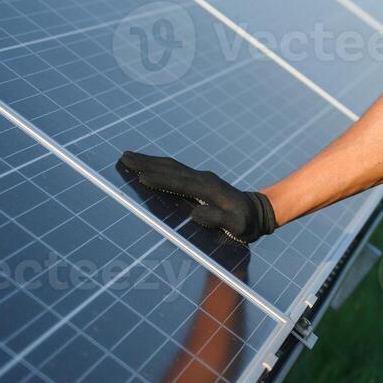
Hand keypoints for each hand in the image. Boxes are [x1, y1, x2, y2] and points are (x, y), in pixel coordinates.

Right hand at [118, 151, 277, 243]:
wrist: (258, 212)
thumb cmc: (246, 223)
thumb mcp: (237, 225)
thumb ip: (218, 219)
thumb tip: (196, 214)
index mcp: (209, 190)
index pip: (180, 183)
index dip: (160, 180)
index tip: (140, 177)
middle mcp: (203, 179)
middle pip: (170, 168)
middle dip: (146, 163)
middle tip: (123, 157)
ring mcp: (201, 177)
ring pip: (171, 166)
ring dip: (149, 161)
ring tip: (128, 157)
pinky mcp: (199, 180)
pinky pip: (175, 170)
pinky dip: (159, 166)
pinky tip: (147, 166)